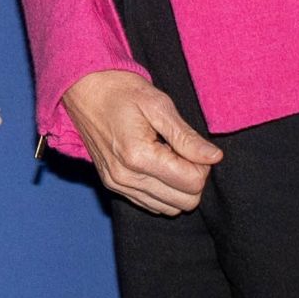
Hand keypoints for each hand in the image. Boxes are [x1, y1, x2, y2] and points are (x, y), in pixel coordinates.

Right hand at [63, 67, 222, 215]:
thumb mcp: (159, 105)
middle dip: (192, 178)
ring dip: (177, 186)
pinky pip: (151, 204)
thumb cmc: (121, 91)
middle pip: (185, 202)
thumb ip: (187, 137)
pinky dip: (162, 190)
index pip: (192, 183)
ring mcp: (117, 184)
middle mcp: (126, 177)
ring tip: (168, 157)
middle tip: (182, 151)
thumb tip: (214, 157)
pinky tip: (156, 165)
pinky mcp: (112, 186)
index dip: (202, 164)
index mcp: (138, 156)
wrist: (84, 89)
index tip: (190, 144)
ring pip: (170, 208)